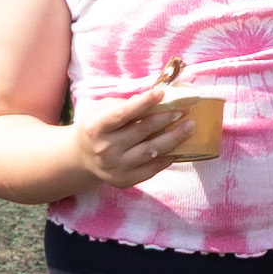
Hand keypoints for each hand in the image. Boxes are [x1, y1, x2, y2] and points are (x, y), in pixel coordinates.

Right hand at [83, 89, 216, 192]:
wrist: (82, 159)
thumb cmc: (97, 127)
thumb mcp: (100, 110)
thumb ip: (124, 104)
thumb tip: (155, 97)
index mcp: (96, 128)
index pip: (123, 114)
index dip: (143, 103)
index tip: (162, 93)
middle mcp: (105, 149)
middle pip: (142, 131)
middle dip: (166, 118)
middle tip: (185, 109)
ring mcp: (116, 167)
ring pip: (151, 151)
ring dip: (174, 138)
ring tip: (190, 126)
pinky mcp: (125, 180)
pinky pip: (152, 168)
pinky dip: (169, 157)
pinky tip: (181, 146)